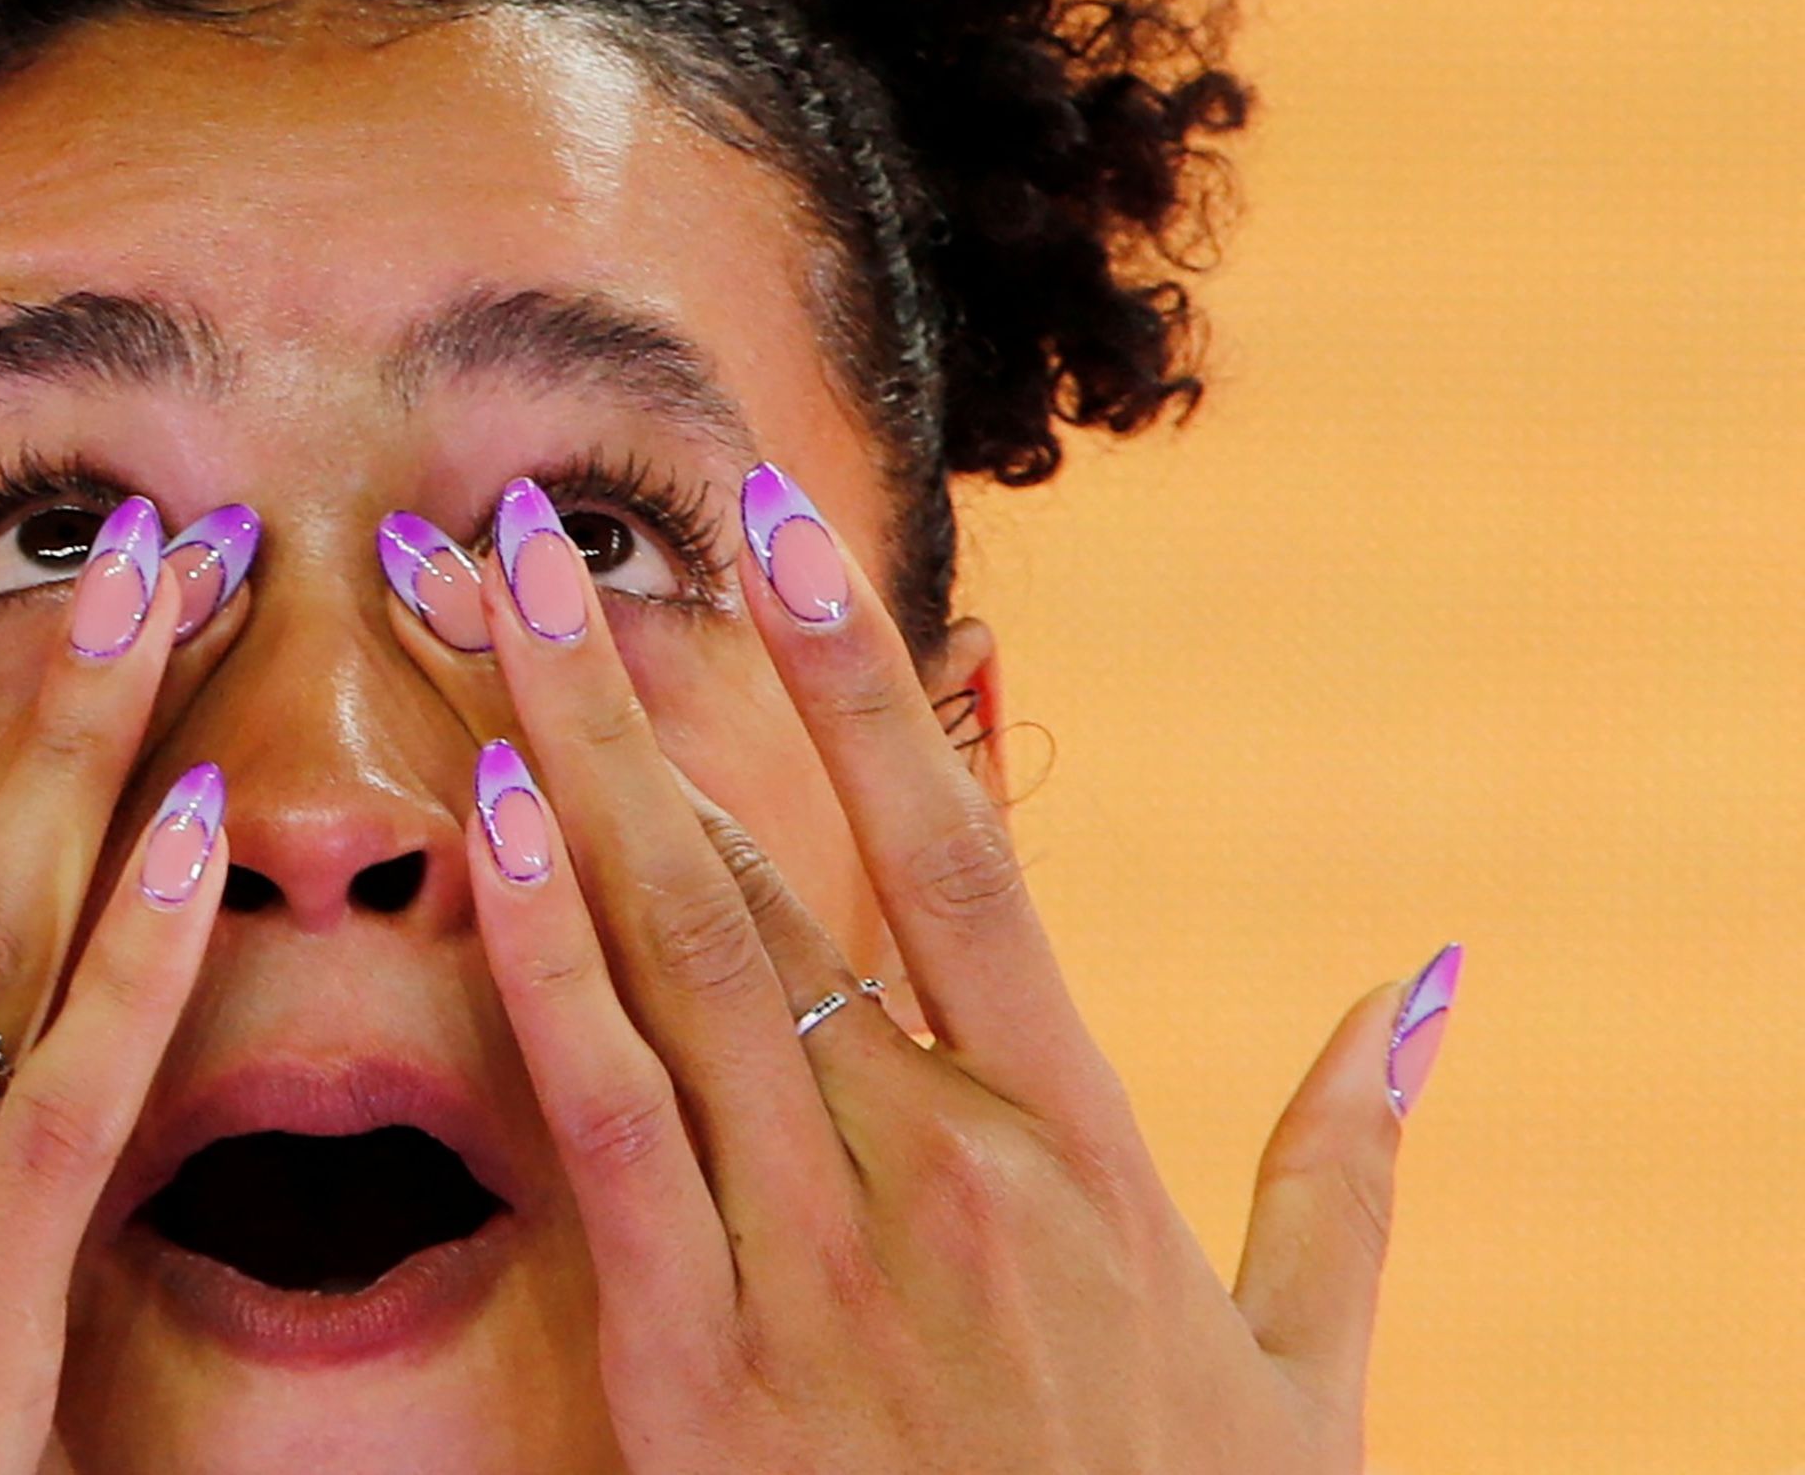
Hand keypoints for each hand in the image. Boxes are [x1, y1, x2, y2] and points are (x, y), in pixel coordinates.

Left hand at [426, 466, 1456, 1472]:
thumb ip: (1348, 1160)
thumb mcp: (1301, 1366)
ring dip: (560, 757)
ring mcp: (815, 1255)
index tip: (767, 524)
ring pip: (675, 952)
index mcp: (1079, 1147)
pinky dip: (550, 962)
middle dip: (626, 681)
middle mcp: (941, 1165)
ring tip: (459, 601)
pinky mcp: (700, 1363)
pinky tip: (491, 825)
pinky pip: (613, 1120)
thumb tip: (1426, 981)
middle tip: (511, 520)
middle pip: (766, 866)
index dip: (861, 675)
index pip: (961, 851)